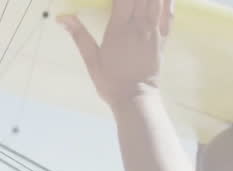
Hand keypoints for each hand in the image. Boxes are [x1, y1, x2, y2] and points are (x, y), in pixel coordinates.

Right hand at [58, 0, 174, 109]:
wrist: (135, 98)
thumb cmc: (110, 81)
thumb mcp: (91, 59)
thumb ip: (79, 35)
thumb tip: (63, 17)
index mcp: (119, 29)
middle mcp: (138, 26)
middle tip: (127, 0)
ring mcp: (153, 31)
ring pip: (156, 1)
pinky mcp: (163, 38)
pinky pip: (169, 14)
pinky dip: (168, 1)